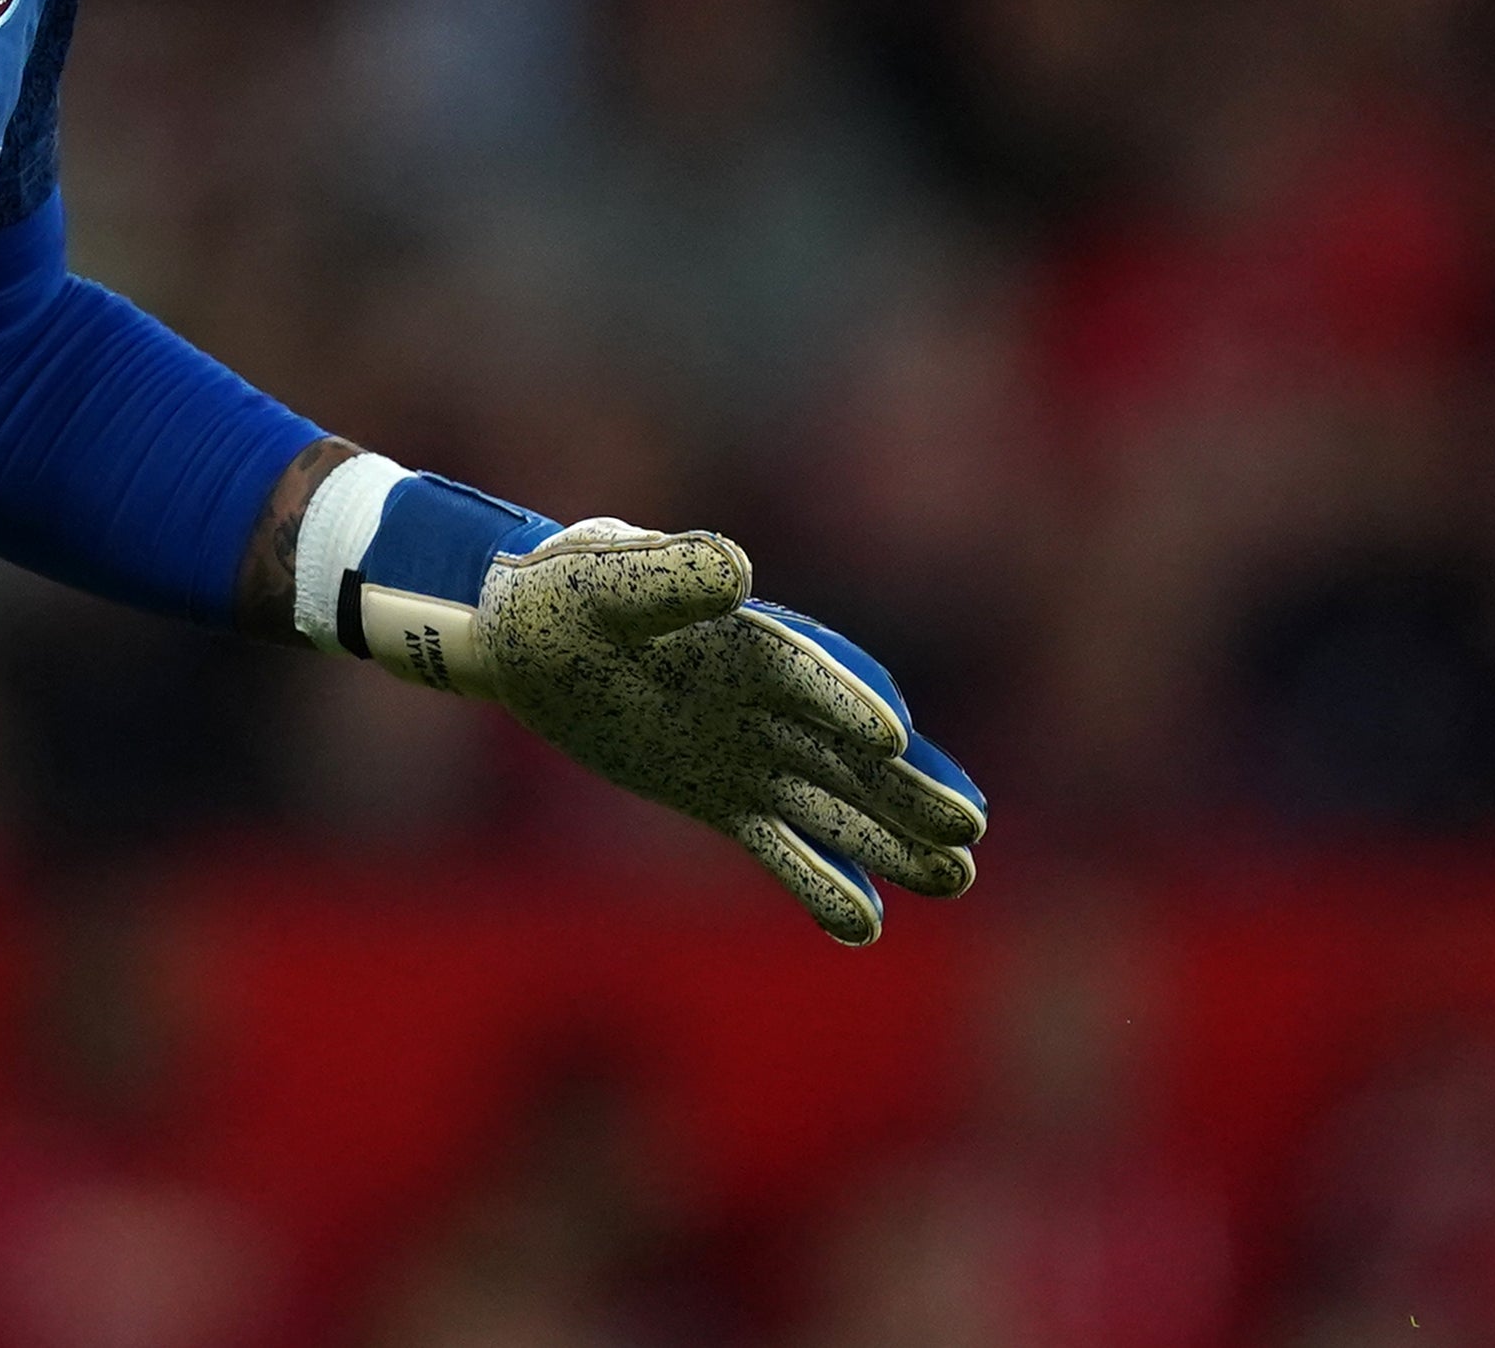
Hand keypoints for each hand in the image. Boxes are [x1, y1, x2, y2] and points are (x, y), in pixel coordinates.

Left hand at [293, 462, 984, 943]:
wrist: (526, 641)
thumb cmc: (560, 594)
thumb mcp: (599, 577)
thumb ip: (665, 574)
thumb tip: (737, 569)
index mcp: (745, 637)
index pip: (809, 677)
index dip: (845, 705)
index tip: (893, 739)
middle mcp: (763, 699)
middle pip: (846, 752)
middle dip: (904, 790)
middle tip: (968, 831)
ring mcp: (746, 752)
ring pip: (830, 804)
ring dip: (889, 842)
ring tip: (957, 880)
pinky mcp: (720, 796)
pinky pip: (777, 844)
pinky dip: (817, 881)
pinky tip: (864, 925)